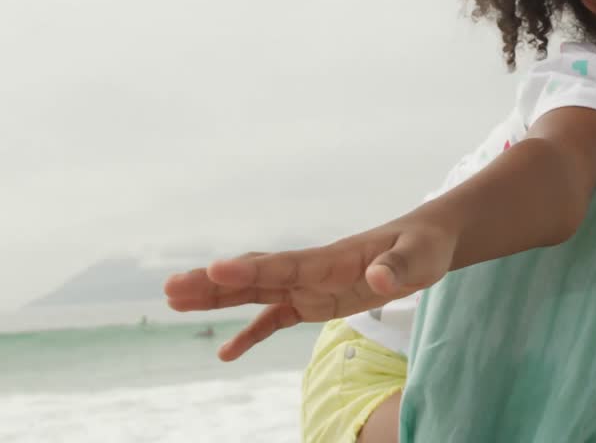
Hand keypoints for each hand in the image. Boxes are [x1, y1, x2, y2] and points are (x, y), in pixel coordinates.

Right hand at [163, 217, 456, 360]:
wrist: (425, 242)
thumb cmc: (424, 246)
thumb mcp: (421, 257)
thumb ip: (399, 268)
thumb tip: (382, 280)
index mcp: (333, 258)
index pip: (286, 264)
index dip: (251, 268)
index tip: (215, 269)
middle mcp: (312, 270)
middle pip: (256, 276)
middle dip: (214, 284)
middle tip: (170, 289)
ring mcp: (310, 286)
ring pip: (255, 292)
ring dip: (217, 299)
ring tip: (173, 302)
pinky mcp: (315, 302)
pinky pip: (275, 318)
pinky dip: (251, 334)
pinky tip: (226, 354)